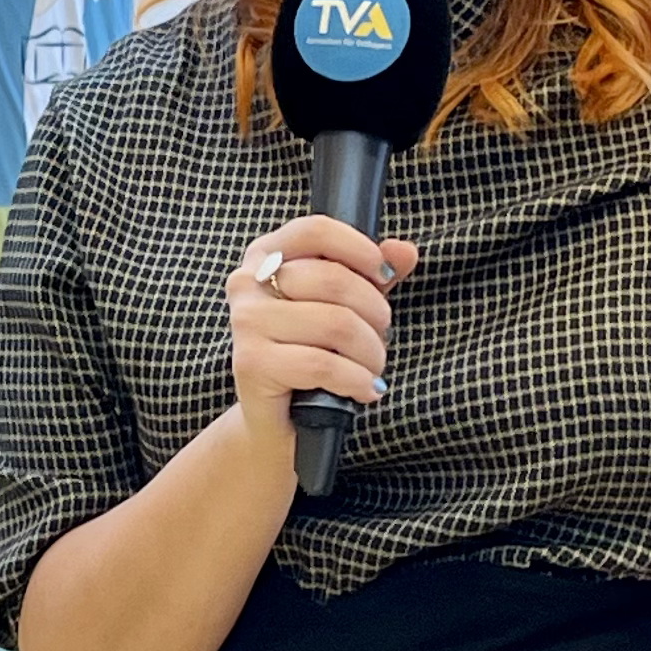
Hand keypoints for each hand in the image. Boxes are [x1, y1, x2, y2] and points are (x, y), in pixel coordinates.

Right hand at [222, 218, 419, 448]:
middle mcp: (247, 283)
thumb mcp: (345, 307)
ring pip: (335, 324)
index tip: (384, 275)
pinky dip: (356, 380)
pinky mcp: (251, 363)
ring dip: (370, 353)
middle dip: (374, 314)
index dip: (359, 249)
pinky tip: (364, 390)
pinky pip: (323, 364)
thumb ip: (372, 276)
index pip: (316, 231)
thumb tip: (405, 251)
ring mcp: (246, 322)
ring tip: (372, 369)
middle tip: (380, 338)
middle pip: (333, 279)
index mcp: (266, 256)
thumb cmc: (310, 354)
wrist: (277, 420)